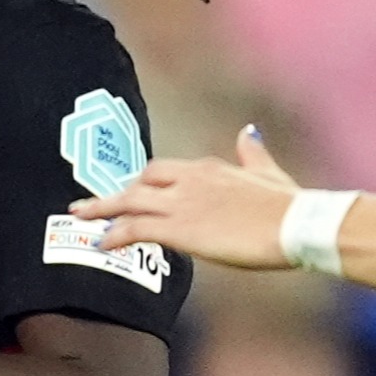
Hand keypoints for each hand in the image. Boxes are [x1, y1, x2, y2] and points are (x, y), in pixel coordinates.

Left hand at [77, 127, 299, 271]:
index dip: (146, 183)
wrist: (295, 224)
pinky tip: (101, 243)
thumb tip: (249, 132)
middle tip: (90, 204)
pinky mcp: (180, 228)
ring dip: (102, 208)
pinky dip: (114, 234)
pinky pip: (135, 228)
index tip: (133, 192)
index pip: (165, 170)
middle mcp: (189, 179)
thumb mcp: (269, 173)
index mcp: (208, 167)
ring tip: (80, 217)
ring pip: (129, 200)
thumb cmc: (289, 205)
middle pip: (141, 180)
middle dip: (116, 193)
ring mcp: (182, 202)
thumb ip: (254, 153)